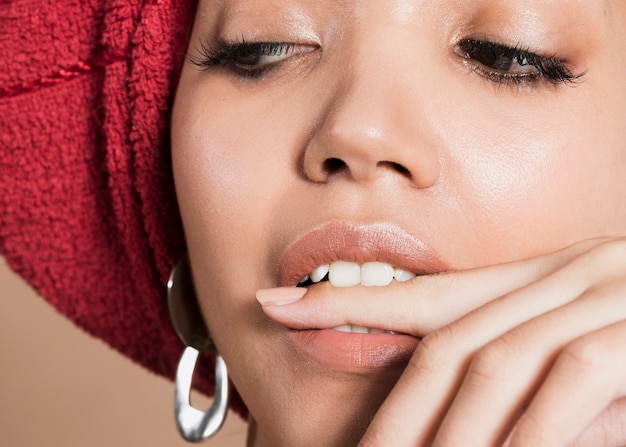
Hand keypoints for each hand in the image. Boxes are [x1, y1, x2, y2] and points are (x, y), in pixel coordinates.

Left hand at [260, 238, 625, 445]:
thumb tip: (451, 413)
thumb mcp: (577, 359)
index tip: (276, 307)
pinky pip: (567, 383)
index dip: (344, 301)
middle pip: (449, 341)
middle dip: (397, 408)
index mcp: (540, 278)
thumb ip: (519, 378)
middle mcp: (565, 275)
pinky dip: (526, 433)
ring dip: (448, 429)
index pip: (425, 294)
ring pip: (494, 363)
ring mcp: (606, 296)